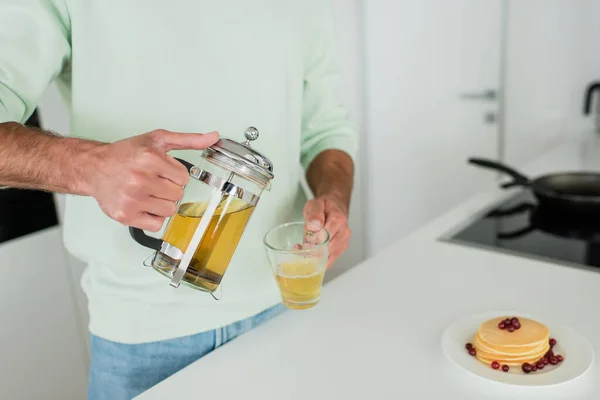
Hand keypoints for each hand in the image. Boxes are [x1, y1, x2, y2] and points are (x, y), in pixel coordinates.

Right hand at [83, 129, 219, 230]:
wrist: (94, 167)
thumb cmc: (125, 154)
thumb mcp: (157, 140)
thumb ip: (188, 140)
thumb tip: (213, 137)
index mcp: (149, 159)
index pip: (184, 177)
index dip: (174, 174)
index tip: (160, 170)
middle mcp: (140, 179)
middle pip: (178, 195)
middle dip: (168, 188)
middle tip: (152, 181)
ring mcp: (132, 199)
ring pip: (169, 210)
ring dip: (162, 204)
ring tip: (147, 192)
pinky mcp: (126, 215)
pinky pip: (156, 225)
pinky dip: (152, 218)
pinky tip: (142, 205)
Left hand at [303, 195, 350, 268]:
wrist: (335, 207)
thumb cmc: (324, 206)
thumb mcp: (315, 204)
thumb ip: (314, 213)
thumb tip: (313, 226)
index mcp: (338, 221)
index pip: (324, 238)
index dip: (311, 243)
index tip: (301, 244)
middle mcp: (343, 234)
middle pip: (326, 250)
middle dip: (310, 252)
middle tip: (299, 248)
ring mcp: (343, 243)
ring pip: (327, 258)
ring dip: (313, 258)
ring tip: (302, 249)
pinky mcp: (340, 250)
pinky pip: (329, 261)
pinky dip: (317, 261)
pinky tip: (308, 254)